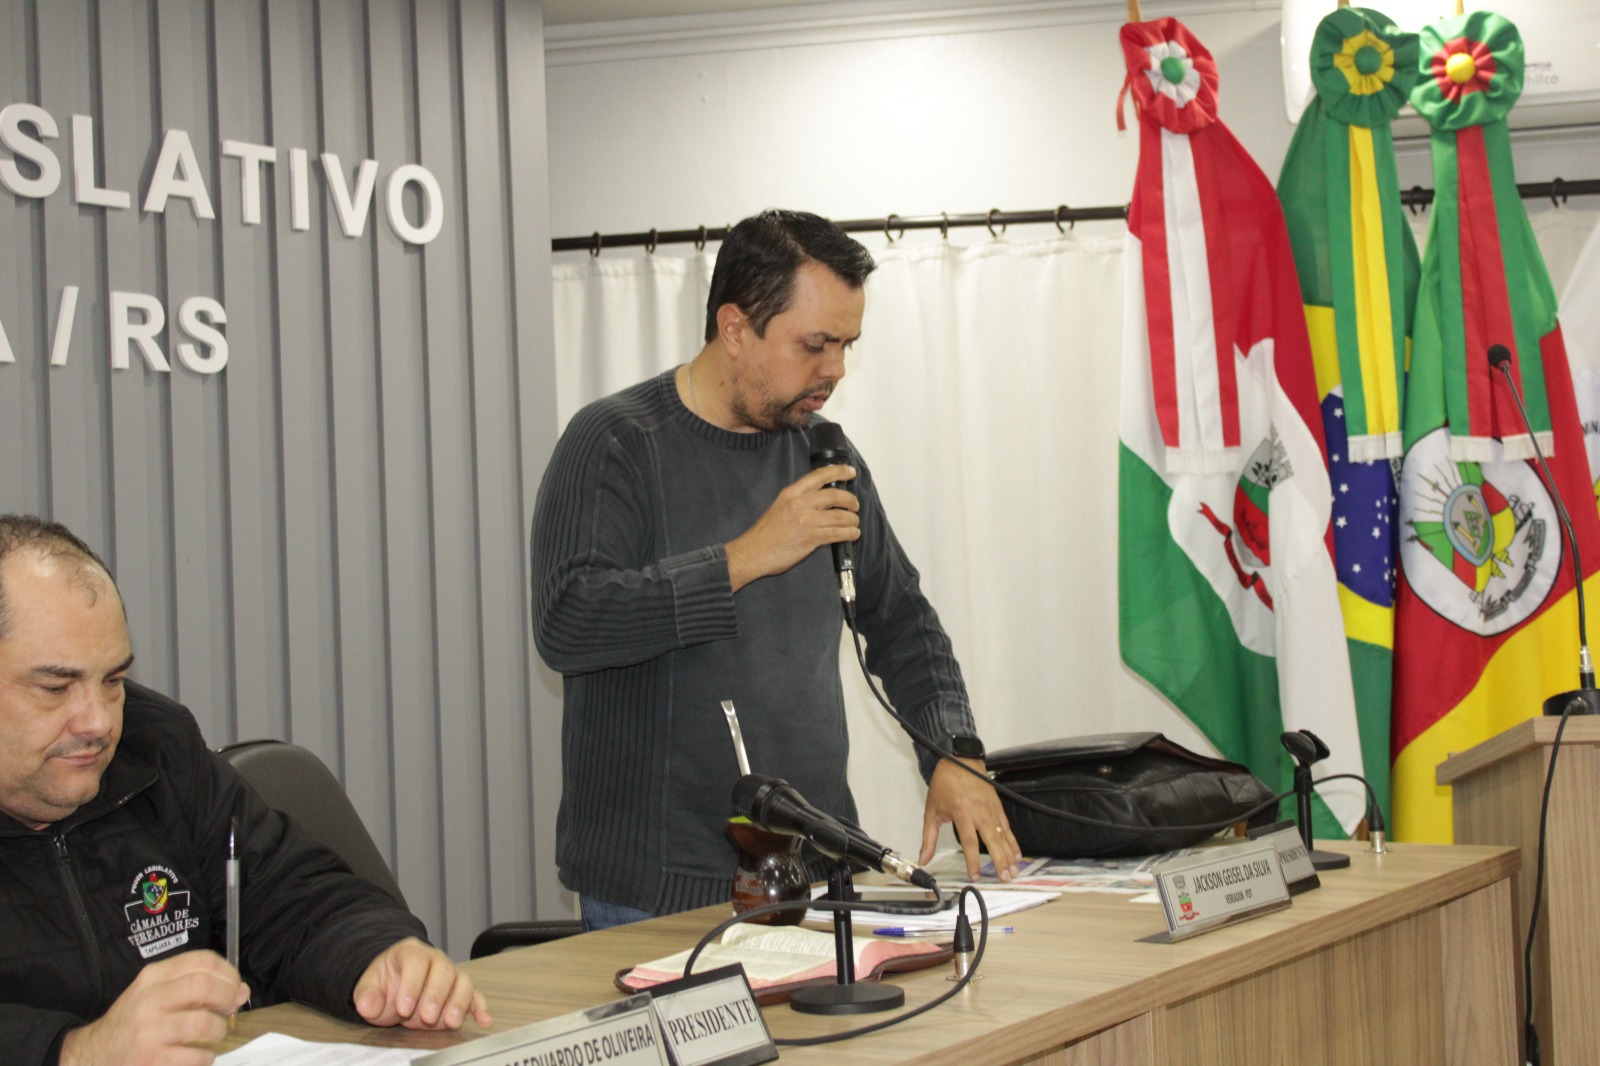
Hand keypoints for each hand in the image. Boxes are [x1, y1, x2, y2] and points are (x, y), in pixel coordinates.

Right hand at [59, 951, 248, 1065]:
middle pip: (204, 987)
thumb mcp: (156, 994)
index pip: (202, 961)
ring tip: (214, 1035)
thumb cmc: (134, 1023)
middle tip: (229, 1009)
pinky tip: (199, 1056)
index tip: (235, 987)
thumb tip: (241, 991)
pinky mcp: (151, 1060)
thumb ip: (196, 987)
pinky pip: (196, 1057)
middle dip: (228, 997)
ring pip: (204, 1024)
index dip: (229, 973)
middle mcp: (149, 1001)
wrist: (94, 1056)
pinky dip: (206, 1057)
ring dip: (219, 1030)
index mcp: (152, 977)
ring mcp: (149, 1032)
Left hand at [352, 937, 490, 1030]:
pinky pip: (475, 996)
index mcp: (410, 953)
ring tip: (451, 1022)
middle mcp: (435, 960)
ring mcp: (451, 975)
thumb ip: (367, 995)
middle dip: (437, 996)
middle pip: (443, 970)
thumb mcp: (369, 988)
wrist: (395, 987)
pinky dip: (480, 1008)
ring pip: (462, 982)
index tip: (404, 1007)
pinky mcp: (460, 991)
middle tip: (427, 1017)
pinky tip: (483, 1020)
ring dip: (459, 1003)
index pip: (415, 962)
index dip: (412, 984)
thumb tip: (366, 1004)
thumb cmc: (385, 985)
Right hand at [725, 465, 859, 591]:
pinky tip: (853, 534)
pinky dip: (849, 533)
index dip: (838, 471)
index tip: (850, 471)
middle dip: (850, 500)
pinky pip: (838, 533)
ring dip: (852, 520)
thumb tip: (820, 501)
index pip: (819, 476)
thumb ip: (798, 501)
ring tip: (854, 523)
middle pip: (835, 495)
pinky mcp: (811, 538)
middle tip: (855, 505)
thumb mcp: (779, 507)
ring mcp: (806, 521)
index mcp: (791, 493)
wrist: (753, 552)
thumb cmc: (765, 533)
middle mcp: (800, 503)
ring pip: (840, 516)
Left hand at [920, 757, 1021, 881]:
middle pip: (992, 840)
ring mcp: (991, 809)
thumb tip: (923, 858)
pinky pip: (1007, 827)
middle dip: (999, 861)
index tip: (975, 875)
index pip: (969, 841)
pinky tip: (1017, 855)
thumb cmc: (945, 783)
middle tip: (1004, 878)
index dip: (973, 860)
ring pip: (1002, 835)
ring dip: (1009, 854)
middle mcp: (979, 811)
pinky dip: (1013, 841)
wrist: (960, 760)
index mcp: (961, 812)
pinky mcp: (998, 807)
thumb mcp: (932, 810)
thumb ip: (928, 838)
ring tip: (1013, 871)